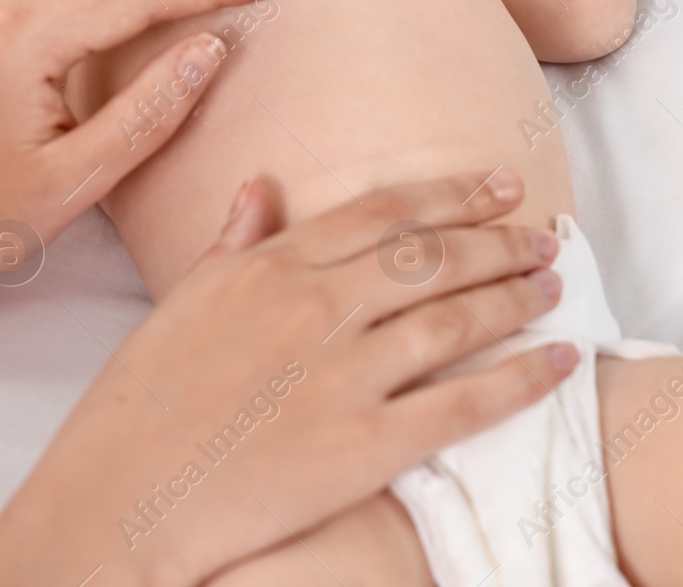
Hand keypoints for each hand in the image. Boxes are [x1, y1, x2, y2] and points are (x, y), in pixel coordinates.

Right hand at [0, 170, 576, 586]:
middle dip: (499, 239)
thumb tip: (261, 187)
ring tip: (552, 285)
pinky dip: (522, 378)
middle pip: (433, 257)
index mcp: (272, 266)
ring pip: (456, 317)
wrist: (121, 497)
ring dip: (516, 297)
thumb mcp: (182, 301)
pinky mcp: (364, 445)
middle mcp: (316, 307)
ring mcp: (344, 375)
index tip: (498, 186)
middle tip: (543, 235)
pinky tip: (561, 362)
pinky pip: (463, 403)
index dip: (451, 194)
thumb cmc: (140, 402)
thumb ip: (233, 241)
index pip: (383, 213)